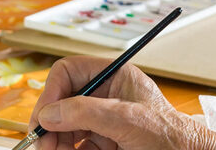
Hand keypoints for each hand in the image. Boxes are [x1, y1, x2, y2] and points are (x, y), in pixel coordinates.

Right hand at [30, 57, 215, 149]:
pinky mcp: (103, 143)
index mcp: (114, 76)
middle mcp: (105, 96)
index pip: (68, 72)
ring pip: (64, 127)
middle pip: (61, 102)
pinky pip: (74, 145)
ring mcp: (103, 121)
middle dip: (50, 123)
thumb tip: (49, 114)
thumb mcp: (128, 120)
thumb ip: (86, 112)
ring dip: (55, 141)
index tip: (44, 117)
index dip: (52, 93)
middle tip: (42, 144)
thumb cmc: (172, 138)